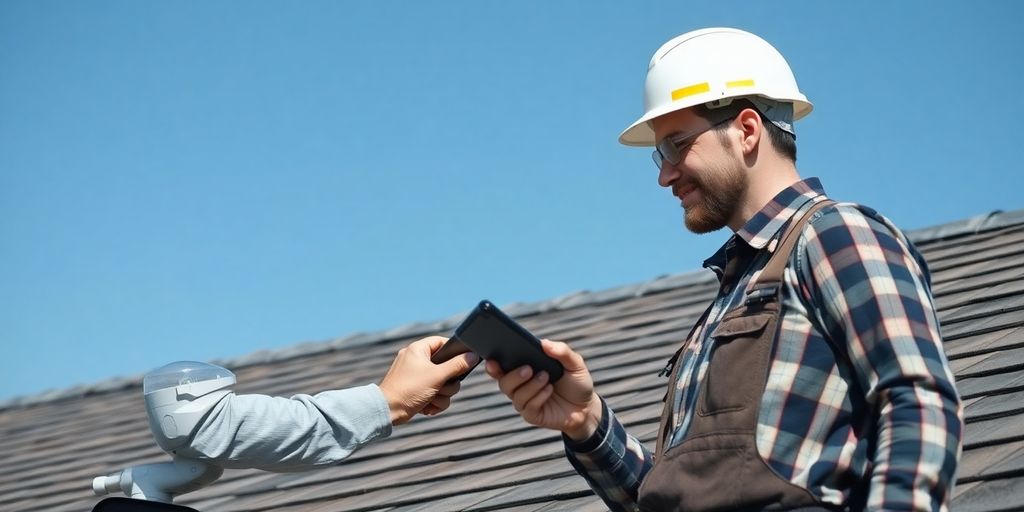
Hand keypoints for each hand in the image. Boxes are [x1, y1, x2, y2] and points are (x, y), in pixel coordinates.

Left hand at [379, 336, 479, 424]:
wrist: (387, 411)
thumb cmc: (408, 389)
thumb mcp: (437, 376)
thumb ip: (457, 365)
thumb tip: (472, 356)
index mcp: (418, 350)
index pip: (442, 342)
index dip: (454, 351)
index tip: (462, 361)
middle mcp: (417, 361)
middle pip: (447, 367)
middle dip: (447, 384)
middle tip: (440, 388)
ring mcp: (417, 377)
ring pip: (443, 384)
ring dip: (441, 396)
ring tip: (430, 400)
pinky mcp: (416, 391)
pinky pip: (435, 394)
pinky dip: (433, 402)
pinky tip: (425, 407)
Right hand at [485, 339, 601, 440]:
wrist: (587, 407)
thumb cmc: (577, 382)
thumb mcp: (574, 363)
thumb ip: (561, 351)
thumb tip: (543, 342)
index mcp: (524, 369)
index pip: (502, 366)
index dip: (493, 364)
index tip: (492, 359)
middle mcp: (521, 385)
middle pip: (503, 381)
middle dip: (513, 374)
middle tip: (528, 368)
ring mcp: (525, 401)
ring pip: (514, 394)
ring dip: (530, 385)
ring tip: (546, 377)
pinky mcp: (532, 415)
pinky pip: (527, 407)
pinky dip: (538, 397)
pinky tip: (549, 390)